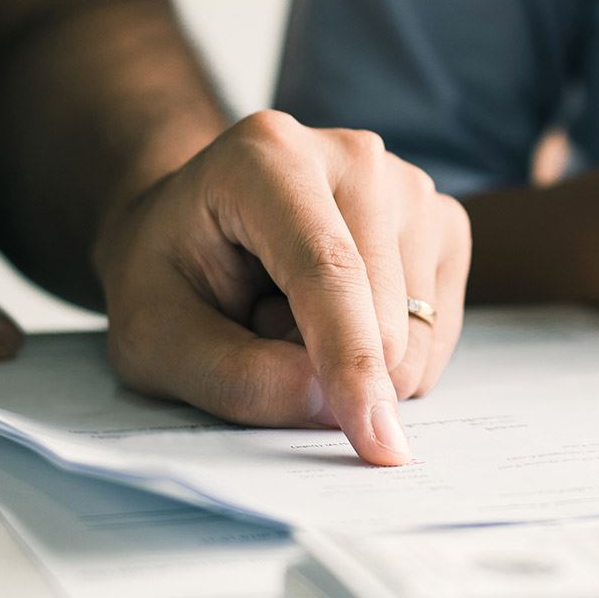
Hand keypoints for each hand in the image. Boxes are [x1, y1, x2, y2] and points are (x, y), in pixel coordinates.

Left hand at [92, 111, 470, 465]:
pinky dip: (390, 357)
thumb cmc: (170, 278)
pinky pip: (438, 335)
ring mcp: (408, 185)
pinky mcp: (442, 223)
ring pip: (417, 331)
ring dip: (355, 360)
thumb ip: (234, 377)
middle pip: (384, 309)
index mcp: (268, 156)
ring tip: (292, 315)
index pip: (327, 268)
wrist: (194, 230)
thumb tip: (332, 405)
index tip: (376, 442)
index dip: (351, 359)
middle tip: (257, 327)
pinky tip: (341, 317)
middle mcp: (352, 155)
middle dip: (328, 367)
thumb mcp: (156, 339)